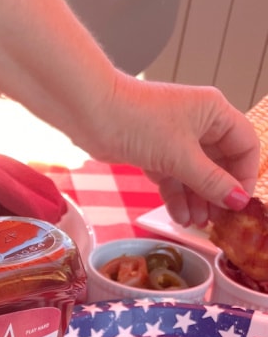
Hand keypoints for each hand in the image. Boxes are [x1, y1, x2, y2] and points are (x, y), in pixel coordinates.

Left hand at [91, 74, 259, 228]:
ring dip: (197, 200)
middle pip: (220, 163)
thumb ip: (211, 181)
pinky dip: (177, 197)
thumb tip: (238, 200)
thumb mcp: (181, 156)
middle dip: (218, 193)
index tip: (239, 203)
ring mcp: (175, 138)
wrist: (91, 113)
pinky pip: (173, 177)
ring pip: (195, 174)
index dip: (245, 175)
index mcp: (214, 112)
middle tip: (218, 221)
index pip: (245, 146)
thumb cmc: (138, 121)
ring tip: (196, 224)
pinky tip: (180, 217)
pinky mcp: (154, 152)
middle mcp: (199, 123)